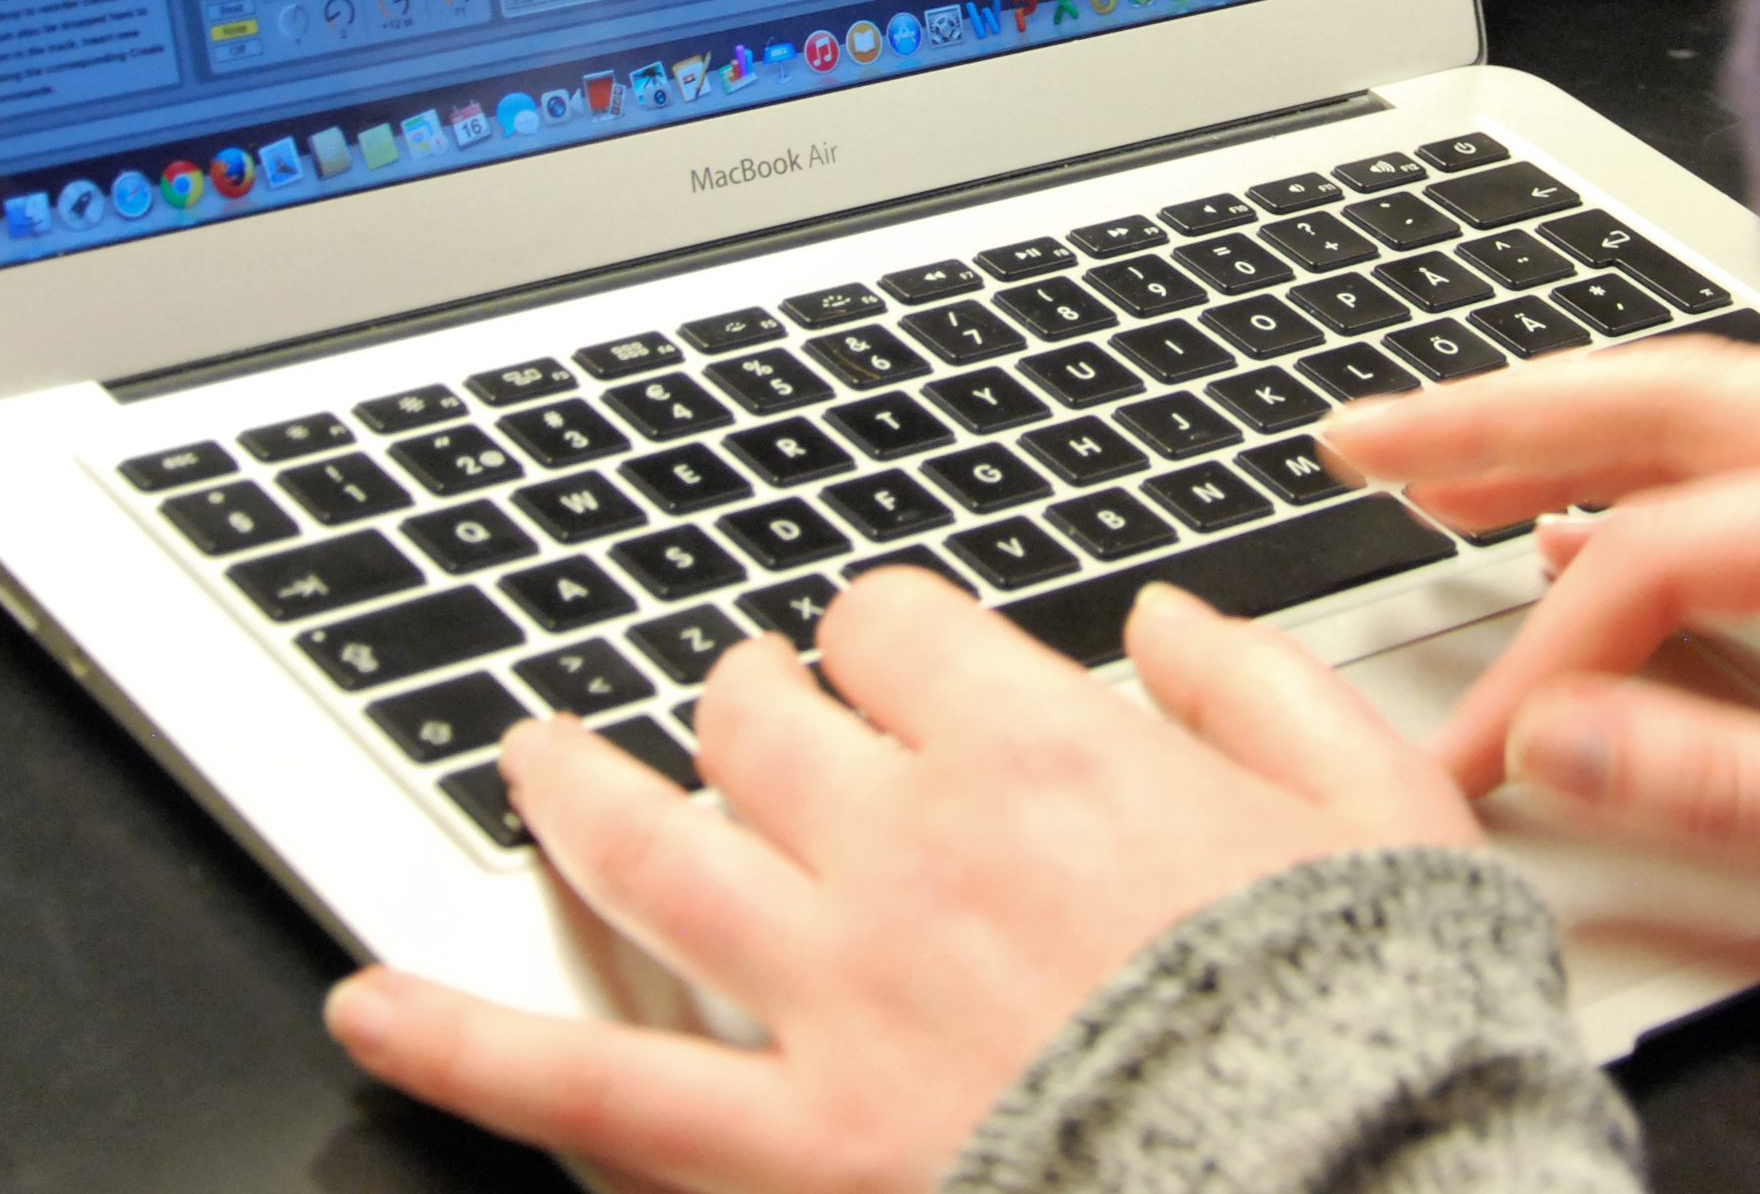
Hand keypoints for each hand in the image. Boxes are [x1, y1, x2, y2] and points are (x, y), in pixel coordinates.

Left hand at [327, 570, 1478, 1193]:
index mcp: (1047, 757)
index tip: (899, 667)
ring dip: (579, 792)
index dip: (886, 639)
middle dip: (748, 700)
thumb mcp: (1386, 811)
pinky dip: (465, 1046)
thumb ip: (1262, 688)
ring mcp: (830, 1002)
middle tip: (744, 709)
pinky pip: (591, 1087)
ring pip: (651, 852)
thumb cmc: (1377, 1030)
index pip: (895, 629)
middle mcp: (913, 854)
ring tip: (532, 758)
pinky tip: (373, 1008)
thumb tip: (1168, 620)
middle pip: (765, 723)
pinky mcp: (788, 1152)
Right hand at [1321, 341, 1759, 978]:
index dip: (1550, 667)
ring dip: (1583, 413)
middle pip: (1671, 393)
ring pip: (1737, 385)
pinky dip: (1688, 441)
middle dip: (1497, 421)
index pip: (1666, 559)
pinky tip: (1636, 490)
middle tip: (1362, 442)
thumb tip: (1574, 750)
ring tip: (1463, 452)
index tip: (1484, 762)